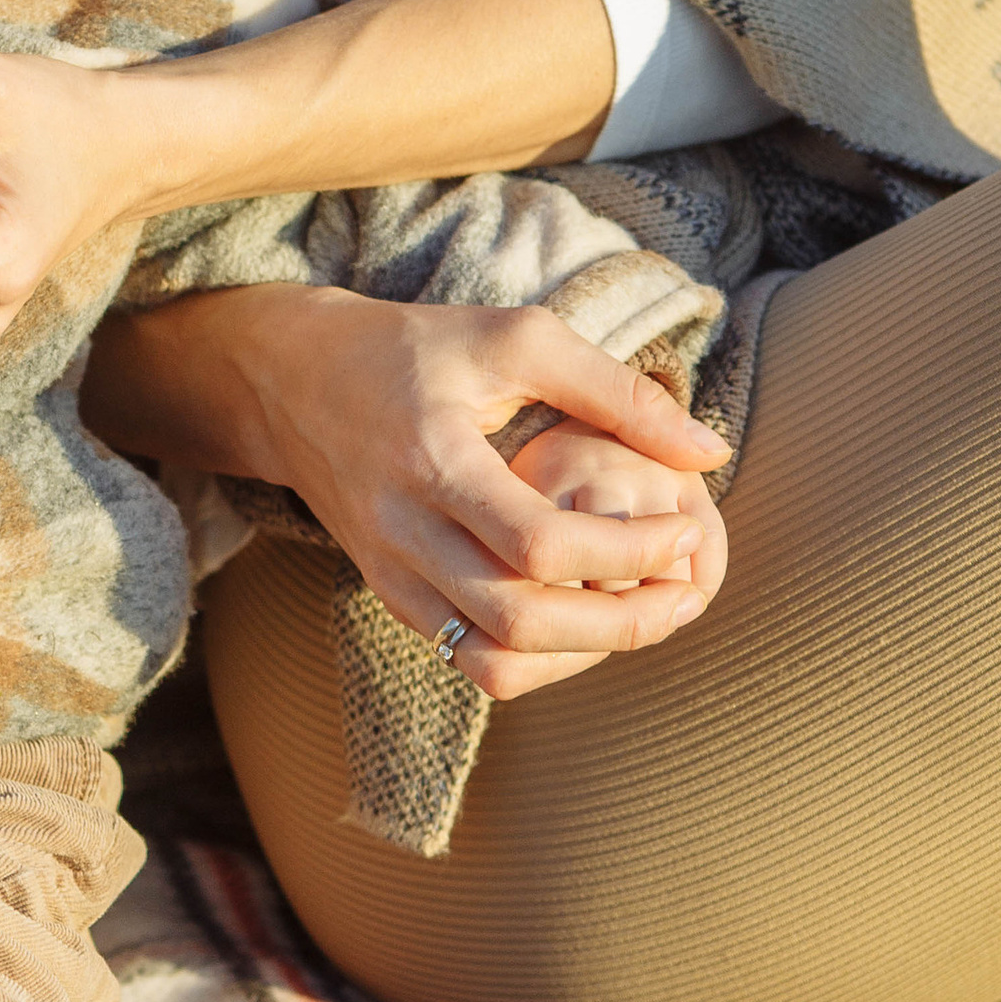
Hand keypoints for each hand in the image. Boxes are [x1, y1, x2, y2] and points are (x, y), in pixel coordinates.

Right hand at [88, 284, 729, 700]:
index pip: (539, 545)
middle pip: (522, 622)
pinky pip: (471, 661)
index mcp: (433, 461)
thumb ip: (615, 390)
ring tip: (649, 614)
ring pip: (495, 662)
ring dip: (586, 654)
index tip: (686, 524)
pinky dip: (541, 658)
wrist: (291, 381)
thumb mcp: (515, 338)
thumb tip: (709, 452)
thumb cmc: (413, 348)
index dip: (627, 551)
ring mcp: (391, 576)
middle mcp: (404, 534)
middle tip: (688, 589)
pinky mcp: (392, 598)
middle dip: (624, 622)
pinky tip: (588, 616)